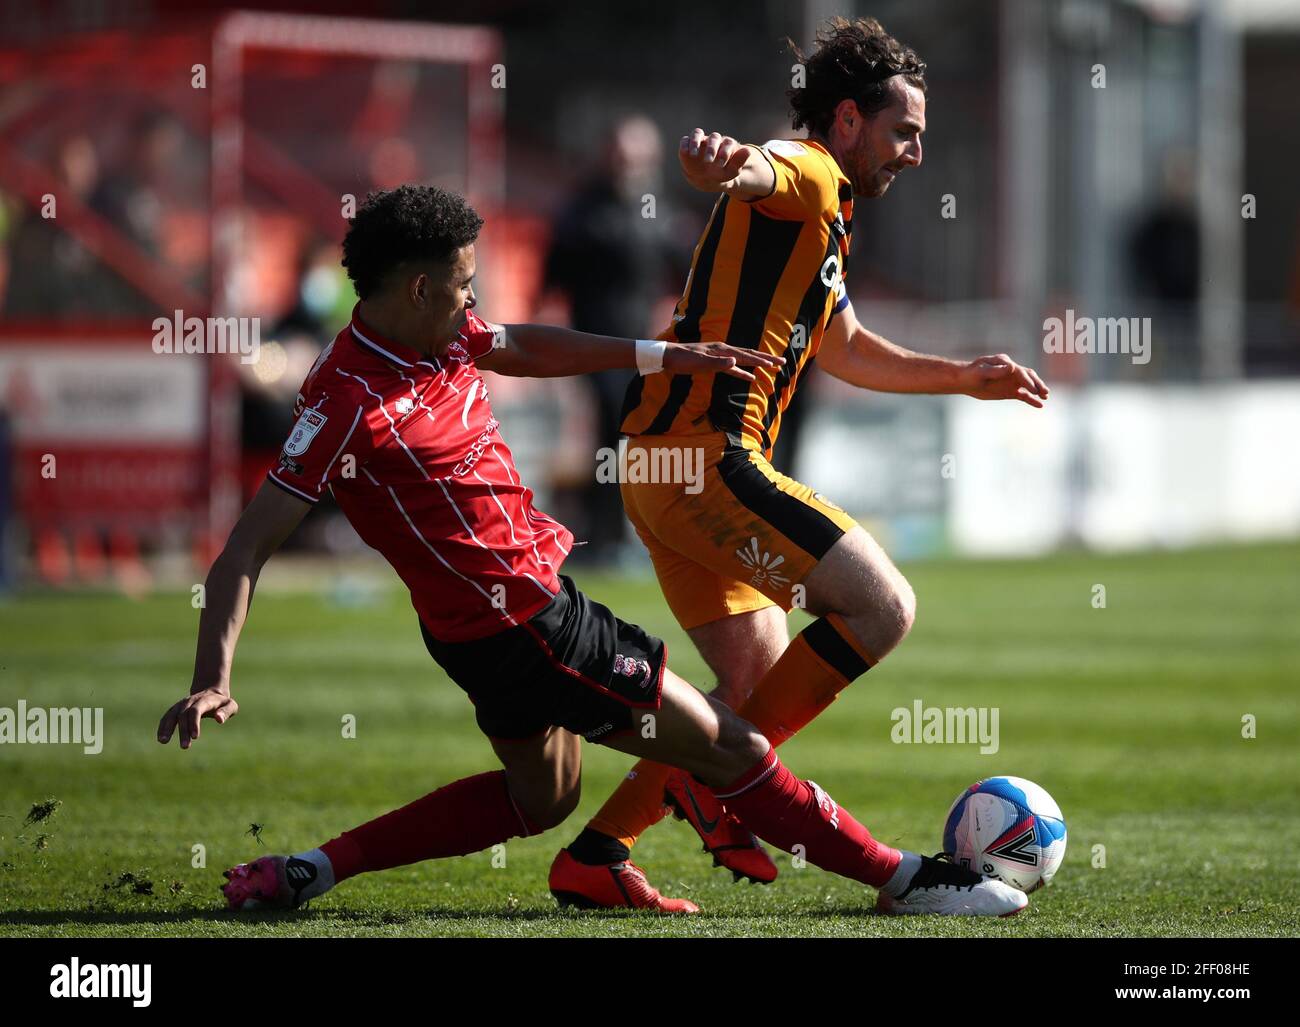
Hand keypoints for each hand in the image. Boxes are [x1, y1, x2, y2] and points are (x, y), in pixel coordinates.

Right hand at [157, 687, 238, 749]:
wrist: (211, 691)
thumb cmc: (222, 702)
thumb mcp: (230, 705)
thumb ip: (226, 712)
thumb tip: (220, 720)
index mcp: (204, 701)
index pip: (195, 710)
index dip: (194, 723)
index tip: (195, 737)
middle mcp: (190, 701)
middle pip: (183, 715)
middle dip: (183, 731)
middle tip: (185, 747)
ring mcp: (181, 704)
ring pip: (172, 715)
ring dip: (167, 728)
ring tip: (163, 741)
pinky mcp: (176, 709)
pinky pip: (167, 717)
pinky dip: (162, 727)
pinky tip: (161, 739)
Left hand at [664, 341, 783, 380]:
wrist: (668, 357)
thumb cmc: (683, 359)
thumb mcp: (699, 362)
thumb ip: (718, 363)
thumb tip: (735, 362)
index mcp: (722, 350)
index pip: (747, 355)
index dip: (762, 360)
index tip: (776, 364)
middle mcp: (724, 351)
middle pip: (749, 354)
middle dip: (766, 359)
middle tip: (782, 362)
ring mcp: (720, 356)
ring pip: (744, 360)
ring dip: (757, 364)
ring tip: (771, 367)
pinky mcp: (715, 363)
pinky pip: (734, 368)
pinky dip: (743, 372)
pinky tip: (750, 377)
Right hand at [679, 129, 754, 192]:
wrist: (706, 179)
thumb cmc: (721, 174)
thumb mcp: (731, 171)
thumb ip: (739, 161)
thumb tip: (748, 151)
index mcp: (725, 145)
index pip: (727, 143)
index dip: (724, 152)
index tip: (721, 165)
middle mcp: (713, 141)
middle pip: (713, 137)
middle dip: (711, 149)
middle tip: (708, 162)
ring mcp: (700, 141)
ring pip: (697, 133)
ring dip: (696, 142)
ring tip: (694, 155)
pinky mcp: (688, 145)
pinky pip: (685, 140)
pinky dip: (685, 144)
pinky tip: (686, 153)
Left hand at [960, 354, 1049, 407]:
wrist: (965, 381)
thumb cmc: (971, 374)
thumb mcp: (981, 372)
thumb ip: (995, 370)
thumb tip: (1012, 366)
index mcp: (1005, 363)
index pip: (1019, 371)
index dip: (1026, 380)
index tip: (1032, 390)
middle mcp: (1011, 371)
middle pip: (1028, 376)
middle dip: (1037, 384)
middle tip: (1044, 392)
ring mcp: (1012, 381)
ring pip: (1028, 386)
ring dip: (1037, 390)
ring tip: (1046, 397)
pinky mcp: (1010, 391)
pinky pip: (1023, 395)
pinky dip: (1031, 400)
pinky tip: (1040, 405)